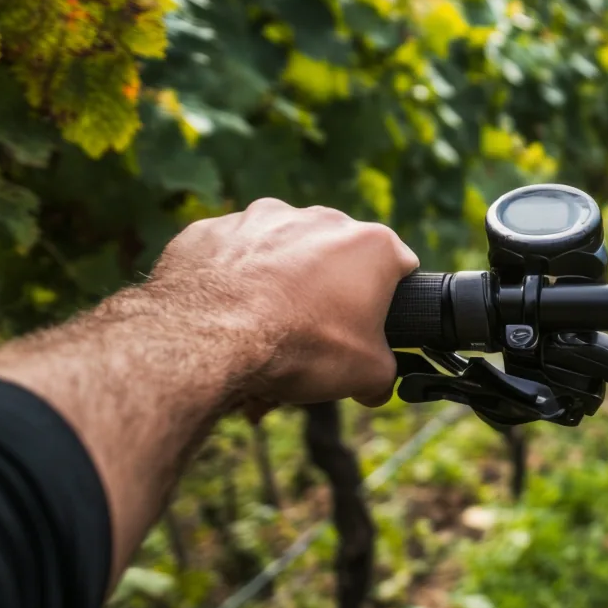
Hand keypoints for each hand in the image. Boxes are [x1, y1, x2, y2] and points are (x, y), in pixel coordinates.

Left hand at [149, 199, 417, 405]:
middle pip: (334, 255)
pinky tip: (224, 313)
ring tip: (261, 328)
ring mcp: (259, 219)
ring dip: (277, 280)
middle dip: (328, 289)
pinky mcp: (209, 231)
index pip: (398, 265)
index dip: (388, 298)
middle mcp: (319, 219)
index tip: (370, 323)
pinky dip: (229, 279)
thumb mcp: (366, 374)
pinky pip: (227, 255)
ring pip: (278, 250)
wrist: (208, 341)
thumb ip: (383, 375)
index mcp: (370, 244)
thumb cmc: (300, 347)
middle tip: (313, 332)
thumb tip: (375, 388)